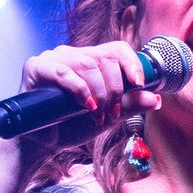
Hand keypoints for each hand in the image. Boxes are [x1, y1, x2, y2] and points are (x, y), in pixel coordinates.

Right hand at [17, 41, 159, 137]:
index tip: (139, 83)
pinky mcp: (36, 67)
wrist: (42, 143)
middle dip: (115, 89)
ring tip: (97, 115)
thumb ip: (130, 106)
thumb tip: (156, 99)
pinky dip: (80, 90)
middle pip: (104, 58)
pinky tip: (86, 106)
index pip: (116, 49)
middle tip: (112, 114)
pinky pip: (63, 72)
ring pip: (87, 64)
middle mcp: (72, 54)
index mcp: (90, 61)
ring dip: (99, 93)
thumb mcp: (108, 116)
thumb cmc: (71, 126)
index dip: (131, 63)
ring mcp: (53, 59)